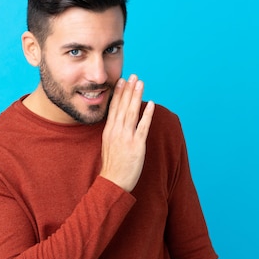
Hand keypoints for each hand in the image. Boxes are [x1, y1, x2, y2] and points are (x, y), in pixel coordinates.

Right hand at [99, 74, 154, 191]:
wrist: (112, 183)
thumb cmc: (112, 166)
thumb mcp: (107, 145)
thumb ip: (113, 132)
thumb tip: (118, 122)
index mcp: (108, 131)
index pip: (113, 108)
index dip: (118, 93)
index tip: (121, 81)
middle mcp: (116, 132)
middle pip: (123, 106)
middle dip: (128, 90)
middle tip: (133, 75)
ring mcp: (126, 138)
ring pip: (132, 112)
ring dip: (136, 96)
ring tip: (140, 83)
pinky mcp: (136, 145)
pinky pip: (142, 127)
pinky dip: (147, 114)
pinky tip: (150, 104)